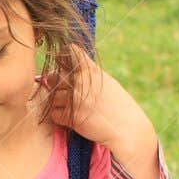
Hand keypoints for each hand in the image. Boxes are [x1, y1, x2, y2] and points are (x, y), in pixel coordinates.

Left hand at [44, 50, 160, 178]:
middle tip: (72, 96)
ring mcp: (74, 99)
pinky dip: (61, 118)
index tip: (66, 67)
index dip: (64, 58)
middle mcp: (80, 81)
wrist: (126, 127)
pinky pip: (54, 114)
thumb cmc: (117, 104)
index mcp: (90, 69)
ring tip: (76, 110)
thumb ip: (86, 73)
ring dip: (60, 105)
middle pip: (54, 76)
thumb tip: (61, 69)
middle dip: (58, 86)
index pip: (69, 51)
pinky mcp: (70, 116)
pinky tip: (74, 119)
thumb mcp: (105, 81)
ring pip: (53, 98)